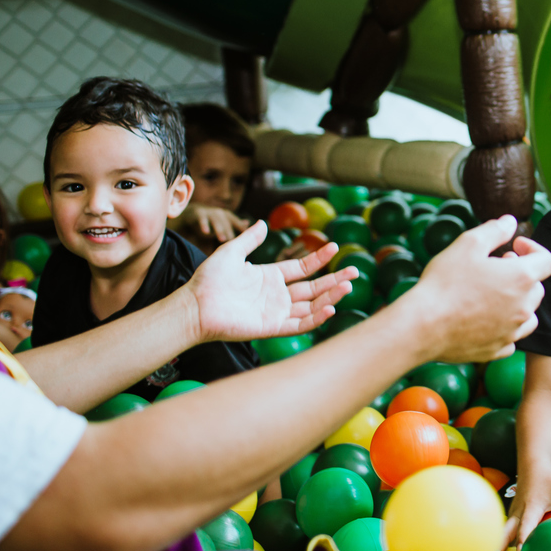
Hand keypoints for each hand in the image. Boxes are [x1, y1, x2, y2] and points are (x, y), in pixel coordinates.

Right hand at [181, 203, 251, 242]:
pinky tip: (205, 232)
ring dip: (220, 230)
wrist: (192, 213)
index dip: (244, 231)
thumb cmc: (212, 222)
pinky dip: (203, 225)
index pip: (239, 225)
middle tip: (236, 246)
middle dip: (231, 234)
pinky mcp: (198, 213)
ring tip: (223, 240)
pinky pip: (202, 219)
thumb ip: (237, 226)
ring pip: (216, 222)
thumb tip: (249, 225)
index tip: (251, 241)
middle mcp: (221, 214)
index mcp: (229, 217)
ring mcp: (210, 213)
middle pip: (228, 224)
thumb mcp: (225, 223)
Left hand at [186, 221, 355, 343]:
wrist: (195, 306)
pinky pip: (300, 324)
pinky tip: (330, 307)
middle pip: (313, 287)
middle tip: (355, 272)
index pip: (302, 268)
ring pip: (311, 305)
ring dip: (330, 297)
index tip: (335, 247)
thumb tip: (262, 223)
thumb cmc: (208, 280)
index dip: (319, 258)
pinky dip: (316, 318)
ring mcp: (276, 312)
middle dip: (334, 280)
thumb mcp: (230, 252)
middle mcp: (277, 295)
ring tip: (348, 286)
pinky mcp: (272, 327)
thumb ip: (248, 239)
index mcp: (270, 277)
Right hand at [403, 215, 550, 363]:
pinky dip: (504, 326)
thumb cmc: (445, 283)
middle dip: (523, 274)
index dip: (533, 248)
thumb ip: (494, 231)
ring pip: (528, 314)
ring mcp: (512, 331)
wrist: (423, 326)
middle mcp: (523, 307)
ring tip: (493, 294)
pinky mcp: (497, 350)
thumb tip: (510, 222)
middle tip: (497, 267)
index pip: (547, 261)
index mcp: (521, 278)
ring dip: (517, 301)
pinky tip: (485, 319)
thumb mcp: (468, 244)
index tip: (514, 246)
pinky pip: (511, 337)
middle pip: (537, 288)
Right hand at [503, 467, 550, 548]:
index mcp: (531, 507)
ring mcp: (511, 514)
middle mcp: (517, 512)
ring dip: (499, 546)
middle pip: (505, 532)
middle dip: (499, 546)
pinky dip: (503, 542)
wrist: (532, 466)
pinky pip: (506, 532)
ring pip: (503, 533)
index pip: (525, 525)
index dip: (522, 538)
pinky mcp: (511, 517)